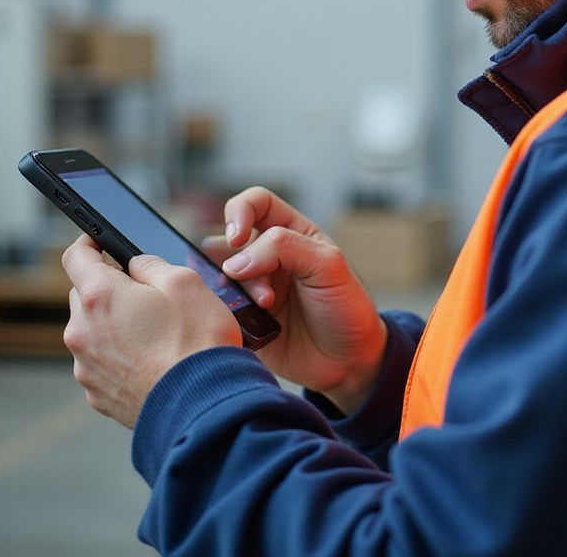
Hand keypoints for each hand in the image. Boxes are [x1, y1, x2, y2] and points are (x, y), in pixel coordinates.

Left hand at [62, 234, 241, 427]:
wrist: (202, 405)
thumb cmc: (197, 342)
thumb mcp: (186, 282)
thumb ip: (152, 265)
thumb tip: (135, 264)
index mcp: (100, 297)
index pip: (75, 257)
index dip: (88, 242)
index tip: (98, 240)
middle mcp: (82, 332)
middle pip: (84, 295)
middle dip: (109, 288)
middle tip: (147, 293)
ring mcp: (86, 367)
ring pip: (93, 331)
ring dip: (114, 325)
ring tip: (157, 334)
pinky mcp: (97, 394)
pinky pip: (102, 362)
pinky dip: (120, 356)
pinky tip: (152, 360)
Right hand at [219, 187, 386, 414]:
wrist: (349, 361)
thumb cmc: (346, 308)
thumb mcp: (328, 265)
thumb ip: (285, 247)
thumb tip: (236, 259)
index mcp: (292, 233)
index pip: (255, 203)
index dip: (240, 212)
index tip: (238, 237)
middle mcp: (268, 257)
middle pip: (229, 240)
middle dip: (235, 259)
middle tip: (256, 284)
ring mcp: (253, 289)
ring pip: (220, 275)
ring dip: (234, 288)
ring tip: (265, 307)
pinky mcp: (243, 320)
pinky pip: (217, 308)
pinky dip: (223, 311)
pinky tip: (246, 323)